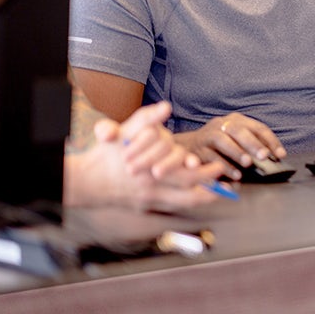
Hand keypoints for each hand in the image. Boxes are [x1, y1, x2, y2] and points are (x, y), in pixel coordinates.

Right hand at [64, 101, 226, 211]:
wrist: (87, 182)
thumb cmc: (106, 154)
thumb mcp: (123, 132)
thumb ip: (145, 119)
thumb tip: (166, 106)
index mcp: (148, 172)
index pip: (184, 176)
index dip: (204, 174)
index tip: (219, 167)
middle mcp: (151, 189)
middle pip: (189, 195)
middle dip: (211, 187)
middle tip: (227, 180)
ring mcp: (150, 201)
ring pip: (184, 203)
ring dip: (205, 197)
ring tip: (223, 190)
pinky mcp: (147, 206)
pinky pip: (175, 205)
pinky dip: (191, 200)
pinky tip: (204, 193)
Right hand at [175, 113, 286, 179]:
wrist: (187, 147)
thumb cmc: (220, 146)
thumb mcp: (237, 140)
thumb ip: (252, 147)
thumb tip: (273, 159)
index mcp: (237, 120)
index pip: (258, 128)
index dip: (270, 141)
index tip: (280, 154)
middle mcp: (222, 124)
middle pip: (239, 131)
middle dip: (253, 144)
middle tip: (264, 156)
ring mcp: (208, 135)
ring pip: (223, 141)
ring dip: (237, 153)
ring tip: (248, 164)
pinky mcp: (198, 149)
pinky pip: (211, 157)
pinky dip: (224, 167)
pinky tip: (235, 175)